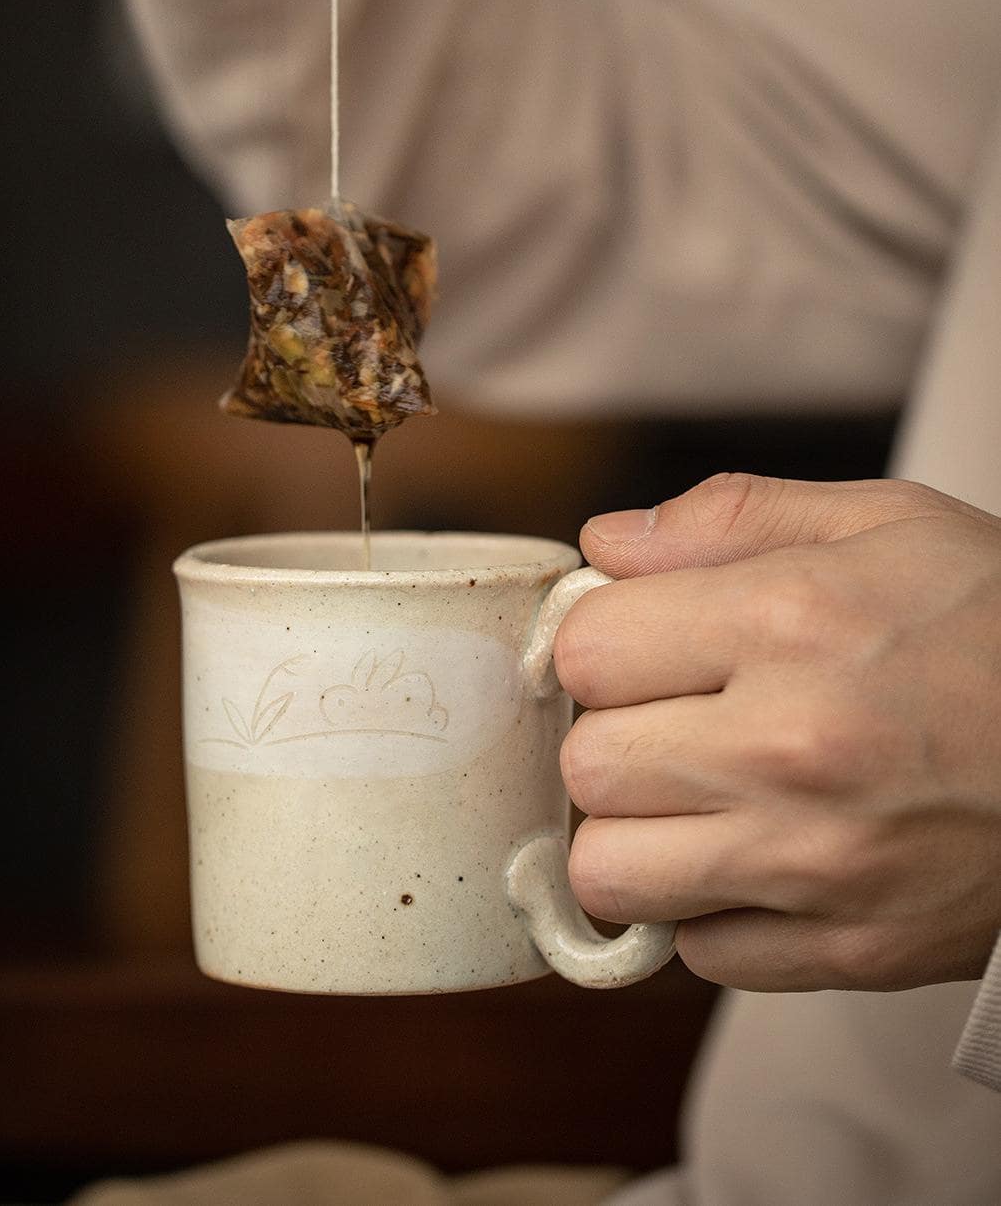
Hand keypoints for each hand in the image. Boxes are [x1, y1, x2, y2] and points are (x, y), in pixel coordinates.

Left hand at [555, 473, 1000, 991]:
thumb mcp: (885, 525)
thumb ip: (728, 519)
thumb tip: (602, 542)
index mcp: (792, 623)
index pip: (584, 651)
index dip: (600, 645)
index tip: (639, 648)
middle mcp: (794, 749)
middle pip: (585, 766)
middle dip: (612, 737)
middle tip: (674, 721)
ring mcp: (820, 865)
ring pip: (610, 873)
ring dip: (636, 834)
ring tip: (695, 795)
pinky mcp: (849, 950)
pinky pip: (695, 949)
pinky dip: (708, 908)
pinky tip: (759, 856)